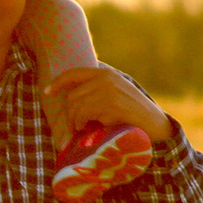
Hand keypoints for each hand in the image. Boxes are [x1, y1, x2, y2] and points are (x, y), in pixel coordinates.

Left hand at [44, 66, 173, 143]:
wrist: (156, 126)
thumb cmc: (132, 117)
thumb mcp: (114, 97)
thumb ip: (96, 92)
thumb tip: (70, 98)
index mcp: (107, 74)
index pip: (75, 73)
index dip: (58, 82)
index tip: (46, 92)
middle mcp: (107, 78)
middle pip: (72, 95)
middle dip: (71, 114)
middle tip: (76, 127)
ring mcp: (109, 89)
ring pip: (76, 106)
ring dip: (77, 122)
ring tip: (85, 129)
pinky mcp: (111, 103)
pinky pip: (84, 114)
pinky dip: (84, 125)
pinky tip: (94, 128)